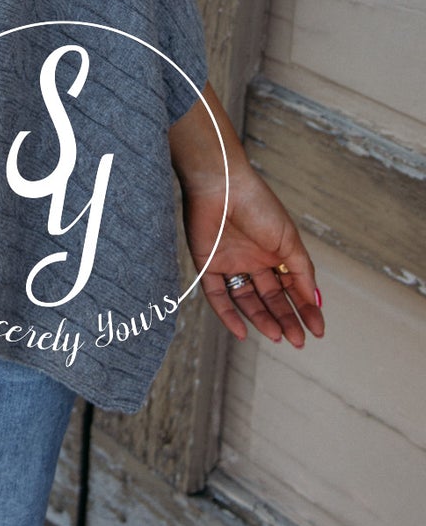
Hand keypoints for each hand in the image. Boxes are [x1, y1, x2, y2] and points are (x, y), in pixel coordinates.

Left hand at [179, 158, 325, 348]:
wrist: (221, 184)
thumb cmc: (258, 205)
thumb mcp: (289, 240)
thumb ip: (302, 271)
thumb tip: (315, 301)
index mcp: (274, 252)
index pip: (291, 288)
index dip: (305, 308)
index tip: (318, 329)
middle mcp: (253, 261)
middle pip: (271, 298)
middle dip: (286, 319)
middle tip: (298, 340)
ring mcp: (230, 264)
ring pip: (247, 300)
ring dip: (262, 320)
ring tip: (278, 336)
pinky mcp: (207, 265)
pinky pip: (217, 296)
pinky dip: (228, 315)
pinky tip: (242, 332)